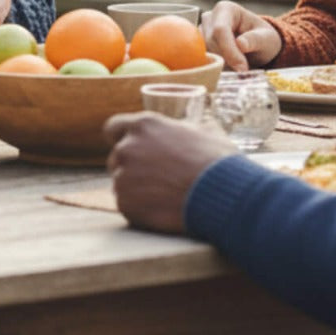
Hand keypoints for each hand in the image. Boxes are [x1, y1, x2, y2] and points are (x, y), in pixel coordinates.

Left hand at [104, 112, 236, 233]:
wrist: (222, 195)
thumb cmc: (218, 162)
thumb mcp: (205, 132)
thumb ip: (185, 128)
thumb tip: (191, 128)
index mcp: (144, 125)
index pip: (113, 128)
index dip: (121, 138)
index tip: (131, 148)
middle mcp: (127, 148)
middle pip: (118, 158)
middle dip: (132, 166)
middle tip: (157, 179)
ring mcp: (123, 176)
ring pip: (122, 183)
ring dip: (137, 189)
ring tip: (165, 195)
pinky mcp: (125, 203)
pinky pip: (127, 205)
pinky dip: (140, 208)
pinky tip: (163, 209)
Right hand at [201, 1, 281, 72]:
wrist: (257, 45)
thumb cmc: (263, 38)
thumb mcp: (267, 38)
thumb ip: (255, 40)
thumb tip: (240, 44)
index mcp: (226, 8)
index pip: (220, 29)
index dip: (229, 50)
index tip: (242, 67)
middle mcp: (209, 17)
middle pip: (211, 41)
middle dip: (227, 58)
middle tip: (244, 70)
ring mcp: (202, 31)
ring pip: (205, 51)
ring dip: (222, 63)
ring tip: (239, 67)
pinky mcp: (199, 45)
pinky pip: (203, 58)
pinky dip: (216, 67)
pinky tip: (230, 68)